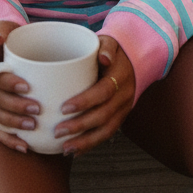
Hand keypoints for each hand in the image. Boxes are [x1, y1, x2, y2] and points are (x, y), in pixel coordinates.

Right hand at [0, 20, 35, 152]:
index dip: (8, 82)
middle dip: (14, 106)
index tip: (27, 86)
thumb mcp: (3, 27)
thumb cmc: (6, 36)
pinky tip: (24, 147)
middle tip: (36, 109)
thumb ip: (2, 30)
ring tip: (32, 126)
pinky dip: (8, 139)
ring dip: (12, 123)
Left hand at [53, 35, 134, 156]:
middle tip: (58, 131)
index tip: (64, 108)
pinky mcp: (120, 118)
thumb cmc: (114, 50)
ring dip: (85, 142)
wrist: (134, 60)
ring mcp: (123, 109)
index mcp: (120, 76)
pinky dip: (91, 145)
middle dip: (80, 126)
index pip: (104, 92)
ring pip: (106, 131)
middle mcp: (124, 96)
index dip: (85, 101)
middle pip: (103, 116)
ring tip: (65, 148)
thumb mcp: (111, 41)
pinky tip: (75, 151)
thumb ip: (106, 46)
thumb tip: (103, 57)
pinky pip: (107, 135)